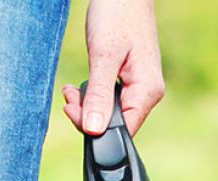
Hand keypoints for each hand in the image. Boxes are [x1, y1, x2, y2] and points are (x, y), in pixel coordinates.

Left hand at [62, 0, 163, 136]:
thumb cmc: (117, 15)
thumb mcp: (103, 56)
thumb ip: (99, 95)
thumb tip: (94, 130)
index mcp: (147, 91)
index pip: (122, 128)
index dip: (94, 127)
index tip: (71, 108)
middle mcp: (148, 93)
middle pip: (116, 123)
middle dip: (88, 115)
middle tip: (69, 97)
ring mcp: (141, 88)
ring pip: (112, 113)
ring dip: (88, 106)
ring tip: (72, 90)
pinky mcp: (131, 81)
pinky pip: (112, 101)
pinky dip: (94, 96)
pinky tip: (83, 86)